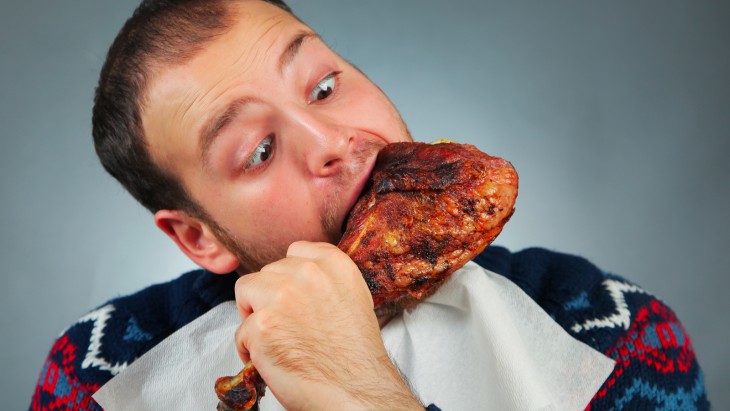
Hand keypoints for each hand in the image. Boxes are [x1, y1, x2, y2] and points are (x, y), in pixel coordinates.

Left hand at [234, 241, 421, 409]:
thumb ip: (326, 279)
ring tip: (271, 338)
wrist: (356, 391)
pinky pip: (240, 331)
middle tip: (285, 324)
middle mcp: (308, 273)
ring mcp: (282, 297)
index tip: (293, 296)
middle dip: (270, 297)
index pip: (295, 251)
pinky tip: (270, 360)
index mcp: (334, 264)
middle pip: (268, 272)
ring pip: (246, 291)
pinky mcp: (262, 326)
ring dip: (254, 315)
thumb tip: (296, 277)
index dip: (289, 276)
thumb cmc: (355, 354)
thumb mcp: (352, 298)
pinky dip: (249, 349)